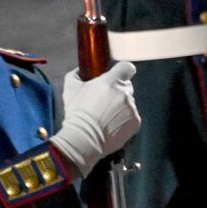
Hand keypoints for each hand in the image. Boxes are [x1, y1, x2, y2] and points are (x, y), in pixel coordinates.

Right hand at [51, 61, 139, 176]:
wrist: (83, 139)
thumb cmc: (76, 113)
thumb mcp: (70, 88)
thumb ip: (77, 74)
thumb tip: (81, 70)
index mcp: (111, 82)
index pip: (127, 68)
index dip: (122, 71)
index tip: (117, 76)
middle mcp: (124, 93)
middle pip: (127, 86)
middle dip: (118, 91)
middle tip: (105, 102)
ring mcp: (132, 108)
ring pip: (129, 103)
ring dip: (121, 107)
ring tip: (106, 117)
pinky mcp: (136, 122)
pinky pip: (132, 117)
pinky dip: (125, 120)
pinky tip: (111, 126)